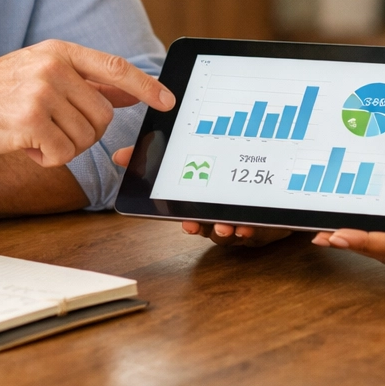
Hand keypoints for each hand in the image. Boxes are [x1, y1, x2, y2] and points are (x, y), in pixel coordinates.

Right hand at [0, 41, 173, 168]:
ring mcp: (42, 92)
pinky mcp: (30, 120)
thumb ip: (82, 80)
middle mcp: (54, 67)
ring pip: (85, 138)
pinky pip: (62, 153)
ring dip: (63, 147)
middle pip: (103, 115)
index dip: (146, 85)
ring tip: (32, 135)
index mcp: (59, 51)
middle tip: (53, 132)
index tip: (168, 99)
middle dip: (85, 133)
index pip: (114, 67)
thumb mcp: (38, 72)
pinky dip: (46, 158)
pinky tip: (23, 146)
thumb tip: (126, 91)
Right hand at [112, 148, 290, 247]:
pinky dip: (253, 229)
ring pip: (232, 231)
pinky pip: (257, 230)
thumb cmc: (221, 169)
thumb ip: (154, 154)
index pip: (190, 215)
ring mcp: (240, 220)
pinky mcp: (262, 222)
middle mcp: (218, 214)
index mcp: (200, 203)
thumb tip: (118, 157)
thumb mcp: (192, 156)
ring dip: (228, 231)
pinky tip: (251, 224)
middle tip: (205, 226)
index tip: (186, 224)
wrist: (266, 175)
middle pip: (210, 226)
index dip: (188, 222)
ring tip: (230, 225)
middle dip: (206, 228)